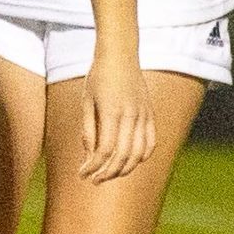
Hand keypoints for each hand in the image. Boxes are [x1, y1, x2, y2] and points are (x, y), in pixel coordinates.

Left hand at [79, 49, 156, 183]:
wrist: (120, 53)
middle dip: (107, 173)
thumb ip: (89, 130)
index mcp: (112, 112)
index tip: (82, 174)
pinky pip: (150, 142)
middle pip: (123, 156)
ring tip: (110, 174)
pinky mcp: (150, 114)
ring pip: (139, 153)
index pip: (105, 150)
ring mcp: (144, 115)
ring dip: (125, 169)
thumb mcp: (87, 101)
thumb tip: (89, 156)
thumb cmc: (98, 76)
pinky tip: (130, 162)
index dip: (93, 166)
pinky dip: (142, 157)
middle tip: (94, 180)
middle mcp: (131, 115)